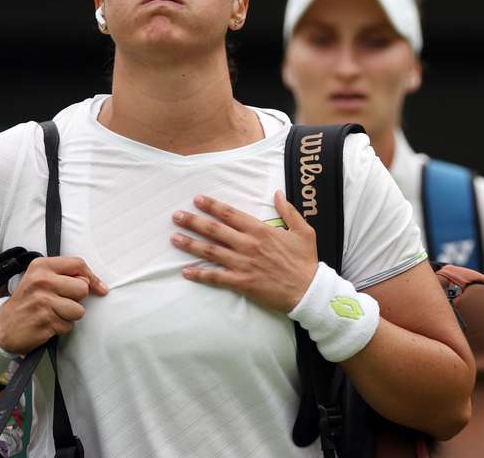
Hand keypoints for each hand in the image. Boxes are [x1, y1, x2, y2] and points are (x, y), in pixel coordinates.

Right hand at [0, 256, 107, 353]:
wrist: (4, 326)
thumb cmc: (28, 300)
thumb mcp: (40, 278)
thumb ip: (64, 275)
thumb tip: (94, 283)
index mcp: (42, 266)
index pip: (78, 264)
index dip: (93, 278)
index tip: (100, 289)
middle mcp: (42, 281)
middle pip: (82, 288)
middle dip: (77, 299)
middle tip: (62, 302)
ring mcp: (43, 302)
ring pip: (79, 310)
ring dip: (70, 316)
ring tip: (54, 313)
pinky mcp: (44, 321)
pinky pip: (68, 326)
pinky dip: (61, 328)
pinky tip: (48, 324)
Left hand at [171, 191, 317, 312]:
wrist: (309, 291)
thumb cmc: (305, 261)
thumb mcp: (303, 230)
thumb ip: (288, 210)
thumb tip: (277, 193)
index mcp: (260, 230)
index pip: (230, 214)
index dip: (211, 206)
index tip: (197, 200)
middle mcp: (248, 245)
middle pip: (214, 230)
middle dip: (193, 222)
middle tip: (176, 216)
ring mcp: (243, 264)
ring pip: (210, 252)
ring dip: (190, 244)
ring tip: (174, 238)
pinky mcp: (241, 282)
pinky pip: (216, 277)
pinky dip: (200, 274)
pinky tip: (186, 271)